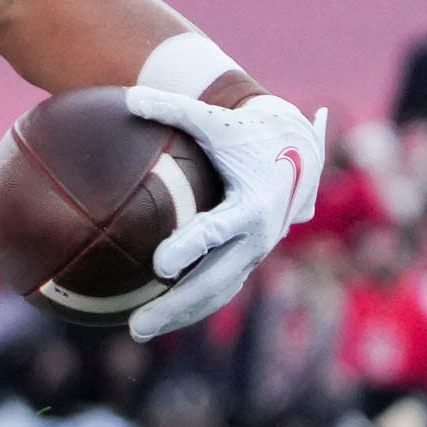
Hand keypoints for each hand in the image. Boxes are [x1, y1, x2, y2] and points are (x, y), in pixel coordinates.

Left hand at [123, 85, 327, 342]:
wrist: (298, 152)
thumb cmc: (248, 133)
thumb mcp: (215, 120)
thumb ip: (173, 109)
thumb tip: (128, 97)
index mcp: (251, 204)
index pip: (216, 232)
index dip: (189, 248)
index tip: (158, 265)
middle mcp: (257, 236)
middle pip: (214, 280)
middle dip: (177, 304)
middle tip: (137, 324)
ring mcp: (254, 253)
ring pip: (217, 293)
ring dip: (180, 314)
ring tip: (136, 329)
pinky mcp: (247, 260)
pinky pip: (219, 289)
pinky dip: (190, 305)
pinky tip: (154, 316)